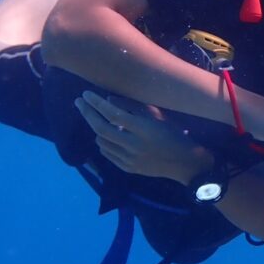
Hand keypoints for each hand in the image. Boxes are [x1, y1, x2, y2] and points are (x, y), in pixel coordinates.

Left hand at [75, 91, 212, 183]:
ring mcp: (129, 159)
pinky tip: (104, 134)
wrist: (185, 163)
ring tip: (94, 116)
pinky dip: (103, 142)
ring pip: (101, 141)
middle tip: (79, 102)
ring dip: (96, 127)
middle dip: (87, 113)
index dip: (97, 103)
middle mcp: (134, 145)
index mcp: (144, 129)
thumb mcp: (159, 116)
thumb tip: (109, 100)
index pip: (113, 114)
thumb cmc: (175, 133)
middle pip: (102, 128)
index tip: (86, 94)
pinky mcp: (127, 168)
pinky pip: (107, 153)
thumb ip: (134, 107)